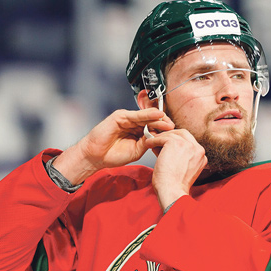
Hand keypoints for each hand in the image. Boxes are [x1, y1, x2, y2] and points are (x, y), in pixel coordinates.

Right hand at [53, 108, 173, 184]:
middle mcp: (133, 123)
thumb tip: (160, 137)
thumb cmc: (113, 155)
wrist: (96, 157)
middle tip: (174, 126)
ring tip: (168, 121)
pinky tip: (157, 115)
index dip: (163, 129)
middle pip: (151, 120)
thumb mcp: (136, 150)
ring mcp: (126, 118)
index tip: (174, 133)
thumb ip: (147, 142)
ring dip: (158, 118)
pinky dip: (147, 114)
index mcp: (137, 131)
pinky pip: (136, 115)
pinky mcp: (120, 116)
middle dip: (163, 123)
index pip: (153, 127)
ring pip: (145, 116)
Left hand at [144, 129, 207, 210]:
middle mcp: (198, 149)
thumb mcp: (183, 169)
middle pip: (183, 134)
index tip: (166, 143)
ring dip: (160, 137)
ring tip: (151, 142)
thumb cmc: (174, 185)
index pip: (189, 141)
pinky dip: (154, 140)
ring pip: (172, 134)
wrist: (172, 190)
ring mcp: (188, 145)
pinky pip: (162, 137)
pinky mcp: (176, 143)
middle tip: (158, 139)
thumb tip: (165, 147)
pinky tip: (148, 144)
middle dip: (170, 135)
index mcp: (201, 156)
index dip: (177, 141)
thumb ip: (180, 157)